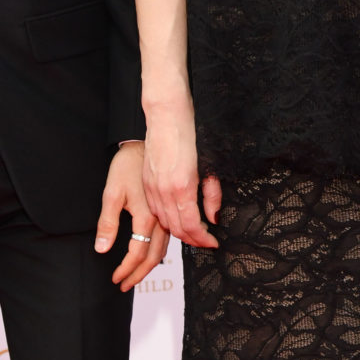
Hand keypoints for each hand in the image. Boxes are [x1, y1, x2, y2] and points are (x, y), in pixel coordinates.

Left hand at [95, 142, 169, 287]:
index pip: (138, 252)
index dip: (126, 269)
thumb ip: (108, 223)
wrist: (145, 145)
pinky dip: (158, 252)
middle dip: (139, 273)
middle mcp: (161, 219)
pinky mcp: (168, 209)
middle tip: (125, 285)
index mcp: (146, 216)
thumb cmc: (126, 166)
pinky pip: (167, 238)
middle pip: (154, 256)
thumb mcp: (111, 193)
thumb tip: (101, 249)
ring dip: (149, 266)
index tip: (116, 280)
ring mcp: (167, 215)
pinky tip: (151, 255)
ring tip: (136, 275)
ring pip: (163, 249)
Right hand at [143, 101, 221, 247]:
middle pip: (176, 229)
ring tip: (194, 233)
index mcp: (182, 187)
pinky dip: (166, 219)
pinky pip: (155, 210)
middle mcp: (164, 191)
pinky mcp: (146, 183)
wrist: (167, 117)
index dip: (203, 239)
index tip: (213, 242)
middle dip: (192, 239)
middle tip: (206, 241)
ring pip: (164, 222)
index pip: (191, 226)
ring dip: (179, 231)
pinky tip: (177, 217)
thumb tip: (213, 218)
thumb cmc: (191, 137)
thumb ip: (212, 195)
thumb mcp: (210, 167)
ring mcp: (152, 188)